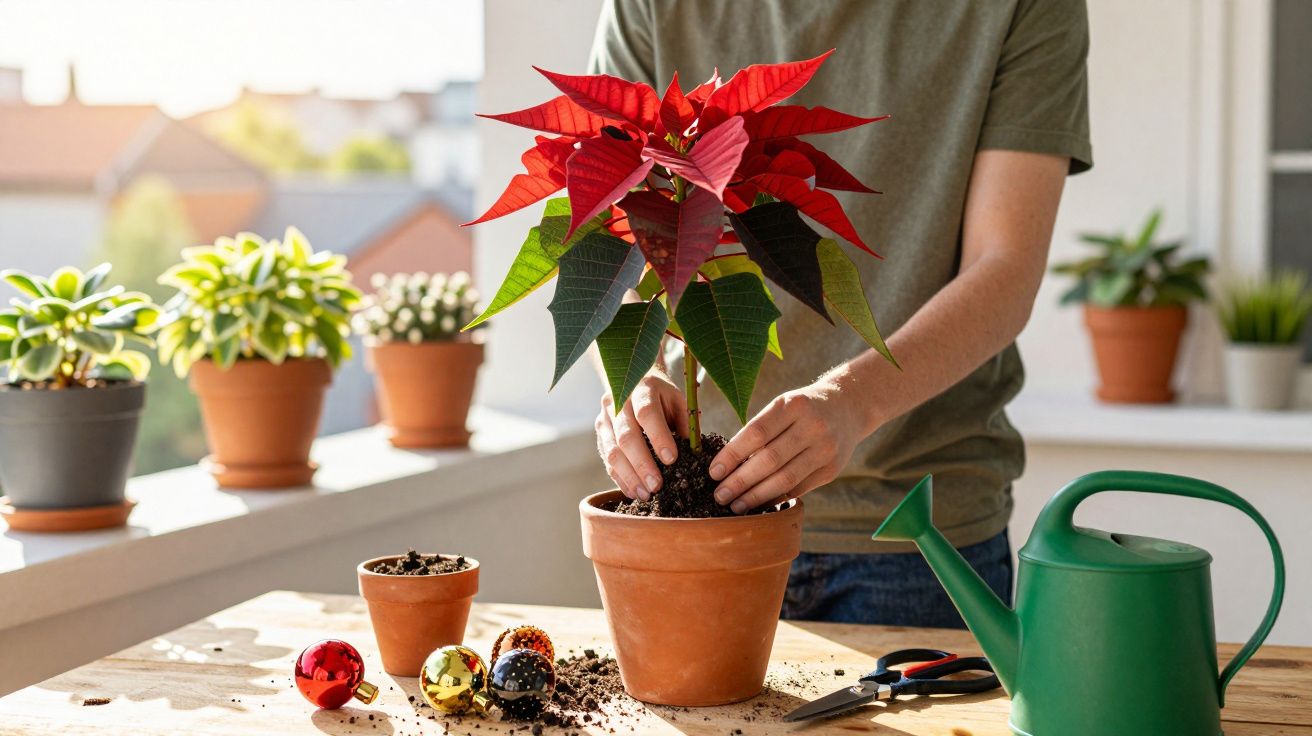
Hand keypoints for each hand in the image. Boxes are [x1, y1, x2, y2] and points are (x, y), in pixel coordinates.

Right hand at [595, 371, 689, 500]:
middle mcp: (618, 403)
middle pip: (626, 436)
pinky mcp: (600, 434)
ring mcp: (604, 418)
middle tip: (657, 486)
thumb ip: (686, 425)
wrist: (634, 381)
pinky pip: (606, 460)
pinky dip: (620, 478)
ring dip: (629, 476)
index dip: (658, 437)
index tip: (671, 460)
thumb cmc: (662, 397)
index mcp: (641, 389)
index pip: (647, 413)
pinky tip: (633, 492)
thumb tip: (694, 456)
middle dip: (642, 464)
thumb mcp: (679, 401)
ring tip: (646, 494)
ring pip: (612, 451)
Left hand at [709, 377, 870, 513]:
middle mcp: (812, 426)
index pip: (756, 433)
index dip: (732, 455)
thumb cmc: (802, 409)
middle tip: (720, 495)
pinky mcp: (831, 470)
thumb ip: (759, 430)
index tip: (713, 472)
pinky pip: (798, 488)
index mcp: (793, 406)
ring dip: (756, 495)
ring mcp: (825, 449)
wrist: (848, 407)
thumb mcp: (782, 406)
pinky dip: (775, 497)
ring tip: (736, 504)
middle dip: (740, 481)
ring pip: (784, 479)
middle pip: (769, 459)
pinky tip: (758, 503)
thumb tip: (727, 465)